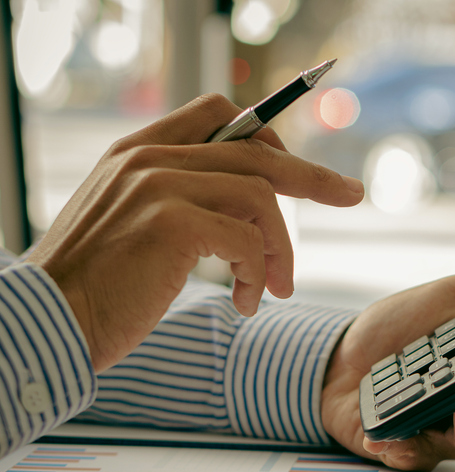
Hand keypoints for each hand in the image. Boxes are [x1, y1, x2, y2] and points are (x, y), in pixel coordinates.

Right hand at [26, 94, 363, 369]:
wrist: (50, 321)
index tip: (303, 163)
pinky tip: (246, 303)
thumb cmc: (96, 286)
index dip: (268, 135)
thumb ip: (176, 198)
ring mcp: (159, 186)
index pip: (217, 113)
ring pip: (261, 197)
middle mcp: (148, 158)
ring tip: (272, 288)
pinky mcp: (173, 224)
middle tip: (350, 195)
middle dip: (312, 176)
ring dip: (279, 248)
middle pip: (255, 151)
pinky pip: (248, 239)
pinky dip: (259, 274)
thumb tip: (246, 201)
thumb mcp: (131, 223)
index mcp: (136, 150)